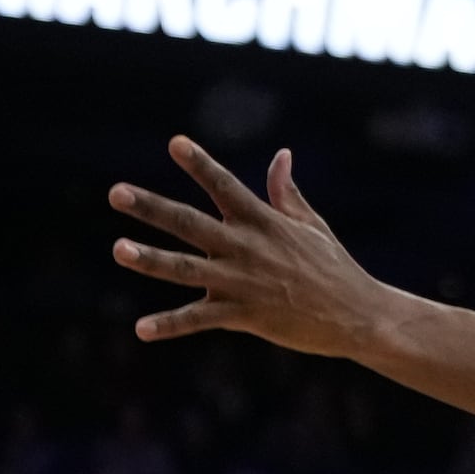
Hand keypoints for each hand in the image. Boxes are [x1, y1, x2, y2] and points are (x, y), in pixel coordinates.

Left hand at [110, 139, 385, 354]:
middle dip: (152, 207)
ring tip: (119, 249)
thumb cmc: (334, 267)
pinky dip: (170, 325)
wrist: (358, 315)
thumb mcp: (311, 225)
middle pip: (189, 223)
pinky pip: (199, 319)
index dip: (200, 164)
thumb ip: (285, 192)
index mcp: (262, 222)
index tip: (175, 143)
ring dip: (150, 259)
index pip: (224, 185)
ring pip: (186, 268)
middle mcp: (246, 247)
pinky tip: (141, 330)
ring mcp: (242, 281)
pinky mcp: (244, 315)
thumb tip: (281, 155)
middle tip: (116, 193)